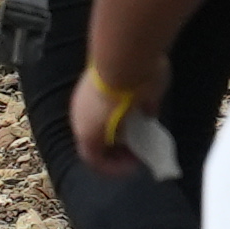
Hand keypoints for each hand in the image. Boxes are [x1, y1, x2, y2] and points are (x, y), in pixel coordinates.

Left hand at [68, 55, 162, 178]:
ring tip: (136, 161)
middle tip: (138, 152)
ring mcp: (81, 120)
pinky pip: (97, 160)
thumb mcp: (144, 86)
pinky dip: (114, 167)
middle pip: (99, 135)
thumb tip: (148, 112)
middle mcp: (82, 107)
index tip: (137, 136)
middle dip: (120, 146)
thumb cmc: (136, 66)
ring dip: (117, 157)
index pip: (103, 117)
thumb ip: (144, 101)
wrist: (123, 61)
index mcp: (94, 92)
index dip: (119, 131)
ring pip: (97, 147)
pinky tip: (133, 166)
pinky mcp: (86, 135)